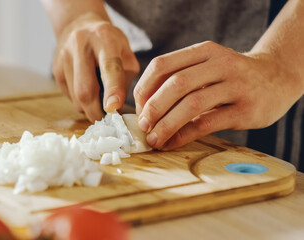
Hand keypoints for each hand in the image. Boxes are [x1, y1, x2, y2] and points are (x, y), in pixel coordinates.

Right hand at [52, 12, 138, 121]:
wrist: (79, 25)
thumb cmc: (109, 43)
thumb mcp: (125, 52)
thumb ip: (125, 78)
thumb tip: (117, 110)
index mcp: (105, 39)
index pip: (109, 67)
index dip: (112, 90)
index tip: (114, 108)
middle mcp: (81, 45)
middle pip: (86, 89)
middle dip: (97, 111)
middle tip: (107, 119)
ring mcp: (64, 57)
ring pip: (76, 97)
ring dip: (89, 107)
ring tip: (98, 99)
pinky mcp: (56, 69)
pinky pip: (69, 96)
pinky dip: (80, 101)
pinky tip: (87, 89)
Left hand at [134, 41, 301, 149]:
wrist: (277, 77)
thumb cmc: (232, 76)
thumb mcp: (208, 66)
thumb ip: (181, 79)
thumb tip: (145, 108)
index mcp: (204, 50)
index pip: (162, 65)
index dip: (144, 88)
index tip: (138, 107)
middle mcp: (220, 63)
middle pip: (175, 84)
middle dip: (153, 108)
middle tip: (142, 125)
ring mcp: (236, 85)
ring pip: (191, 104)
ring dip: (166, 124)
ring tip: (154, 139)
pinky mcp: (245, 109)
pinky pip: (207, 123)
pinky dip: (184, 135)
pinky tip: (172, 142)